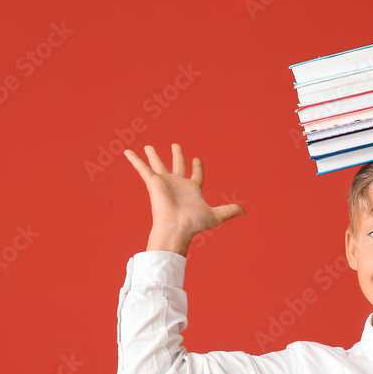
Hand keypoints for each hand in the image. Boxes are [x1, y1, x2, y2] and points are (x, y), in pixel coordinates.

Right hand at [124, 143, 244, 254]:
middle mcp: (178, 185)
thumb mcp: (216, 215)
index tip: (196, 159)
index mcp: (192, 190)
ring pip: (158, 165)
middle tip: (175, 145)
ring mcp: (165, 183)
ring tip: (148, 146)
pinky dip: (134, 160)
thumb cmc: (194, 223)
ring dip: (153, 156)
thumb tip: (245, 212)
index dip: (197, 167)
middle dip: (177, 155)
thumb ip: (230, 211)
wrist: (177, 228)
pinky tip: (127, 151)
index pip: (195, 175)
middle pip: (177, 166)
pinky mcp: (153, 183)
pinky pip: (142, 168)